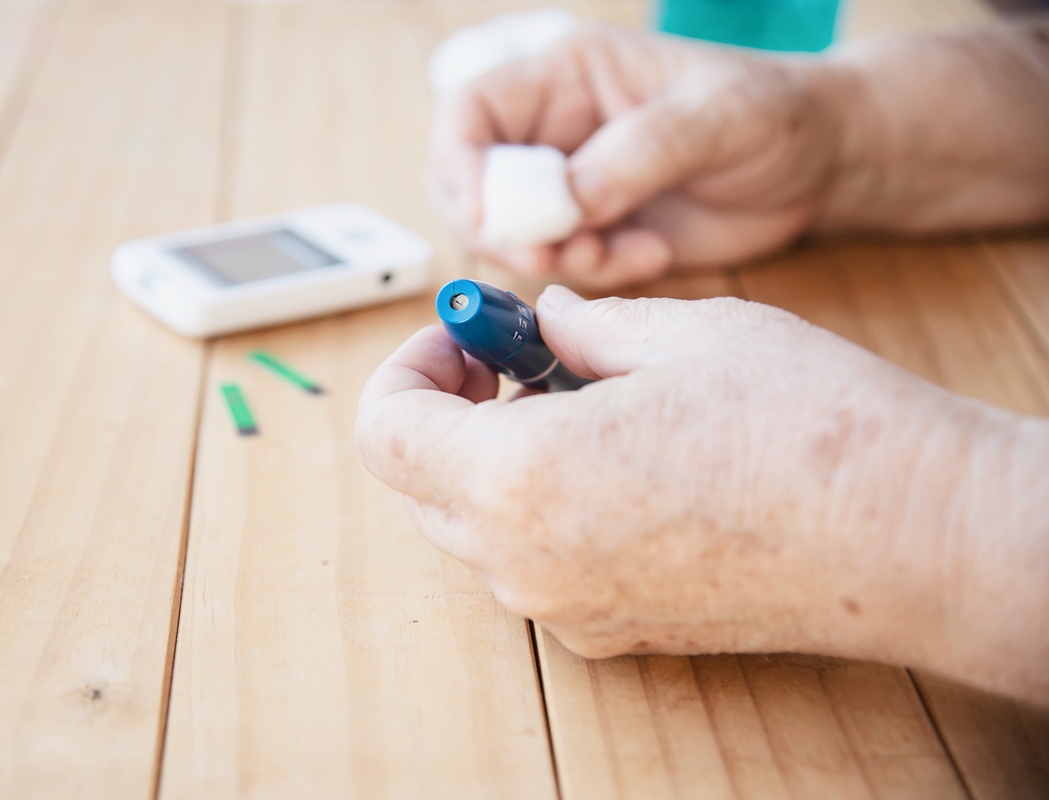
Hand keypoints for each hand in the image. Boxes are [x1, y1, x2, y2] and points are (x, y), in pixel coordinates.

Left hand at [356, 287, 1048, 702]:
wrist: (913, 538)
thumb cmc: (807, 427)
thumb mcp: (676, 334)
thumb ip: (579, 327)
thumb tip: (543, 323)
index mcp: (517, 478)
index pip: (385, 430)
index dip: (411, 367)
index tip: (462, 335)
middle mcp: (523, 562)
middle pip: (423, 481)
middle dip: (454, 408)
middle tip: (522, 359)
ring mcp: (567, 609)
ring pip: (476, 525)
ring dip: (500, 457)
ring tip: (587, 403)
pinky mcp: (613, 631)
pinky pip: (536, 563)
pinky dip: (546, 507)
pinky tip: (623, 463)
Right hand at [432, 29, 847, 288]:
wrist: (819, 165)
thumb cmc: (773, 112)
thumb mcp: (715, 118)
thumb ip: (638, 153)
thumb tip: (568, 200)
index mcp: (567, 77)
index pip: (469, 113)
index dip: (458, 166)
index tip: (486, 219)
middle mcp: (555, 130)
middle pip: (470, 184)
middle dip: (501, 230)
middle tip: (552, 256)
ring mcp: (571, 184)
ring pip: (511, 235)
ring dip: (553, 258)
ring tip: (620, 251)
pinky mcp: (596, 231)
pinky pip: (563, 265)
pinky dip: (597, 272)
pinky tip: (654, 253)